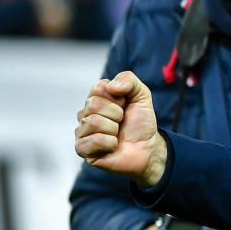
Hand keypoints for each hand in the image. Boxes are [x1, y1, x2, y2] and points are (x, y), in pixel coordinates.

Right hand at [74, 70, 166, 186]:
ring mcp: (82, 131)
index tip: (125, 105)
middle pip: (93, 104)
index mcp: (96, 99)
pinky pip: (94, 140)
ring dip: (114, 129)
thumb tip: (110, 86)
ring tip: (118, 134)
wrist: (148, 147)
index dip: (118, 97)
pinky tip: (113, 146)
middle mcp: (85, 114)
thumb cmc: (141, 122)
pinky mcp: (82, 149)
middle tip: (122, 122)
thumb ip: (128, 80)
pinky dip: (110, 143)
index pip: (98, 87)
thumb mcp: (141, 95)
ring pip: (93, 122)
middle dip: (116, 114)